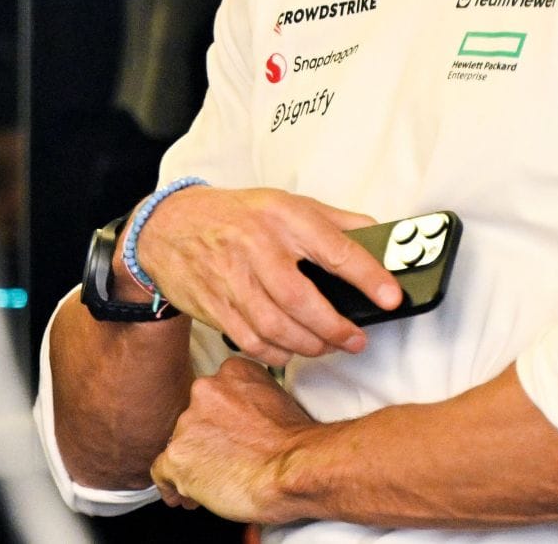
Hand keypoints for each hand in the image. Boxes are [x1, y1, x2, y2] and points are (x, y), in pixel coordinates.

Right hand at [132, 186, 399, 364]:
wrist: (167, 226)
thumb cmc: (234, 215)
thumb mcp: (284, 202)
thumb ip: (334, 220)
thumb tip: (379, 234)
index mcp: (281, 216)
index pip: (332, 248)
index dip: (367, 275)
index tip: (391, 296)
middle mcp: (255, 246)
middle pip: (301, 299)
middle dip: (335, 327)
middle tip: (356, 339)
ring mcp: (232, 278)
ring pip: (277, 327)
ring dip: (310, 345)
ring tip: (328, 345)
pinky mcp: (215, 306)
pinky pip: (252, 341)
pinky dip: (278, 354)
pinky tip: (292, 349)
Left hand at [151, 356, 317, 522]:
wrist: (294, 468)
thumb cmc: (296, 445)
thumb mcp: (277, 401)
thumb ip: (250, 403)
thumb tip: (243, 422)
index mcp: (231, 373)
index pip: (211, 396)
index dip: (216, 422)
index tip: (223, 437)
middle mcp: (205, 391)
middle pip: (193, 420)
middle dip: (204, 444)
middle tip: (223, 464)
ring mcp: (189, 423)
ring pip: (179, 446)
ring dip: (193, 465)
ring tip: (213, 484)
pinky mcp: (179, 455)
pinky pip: (162, 472)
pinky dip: (172, 486)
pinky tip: (183, 495)